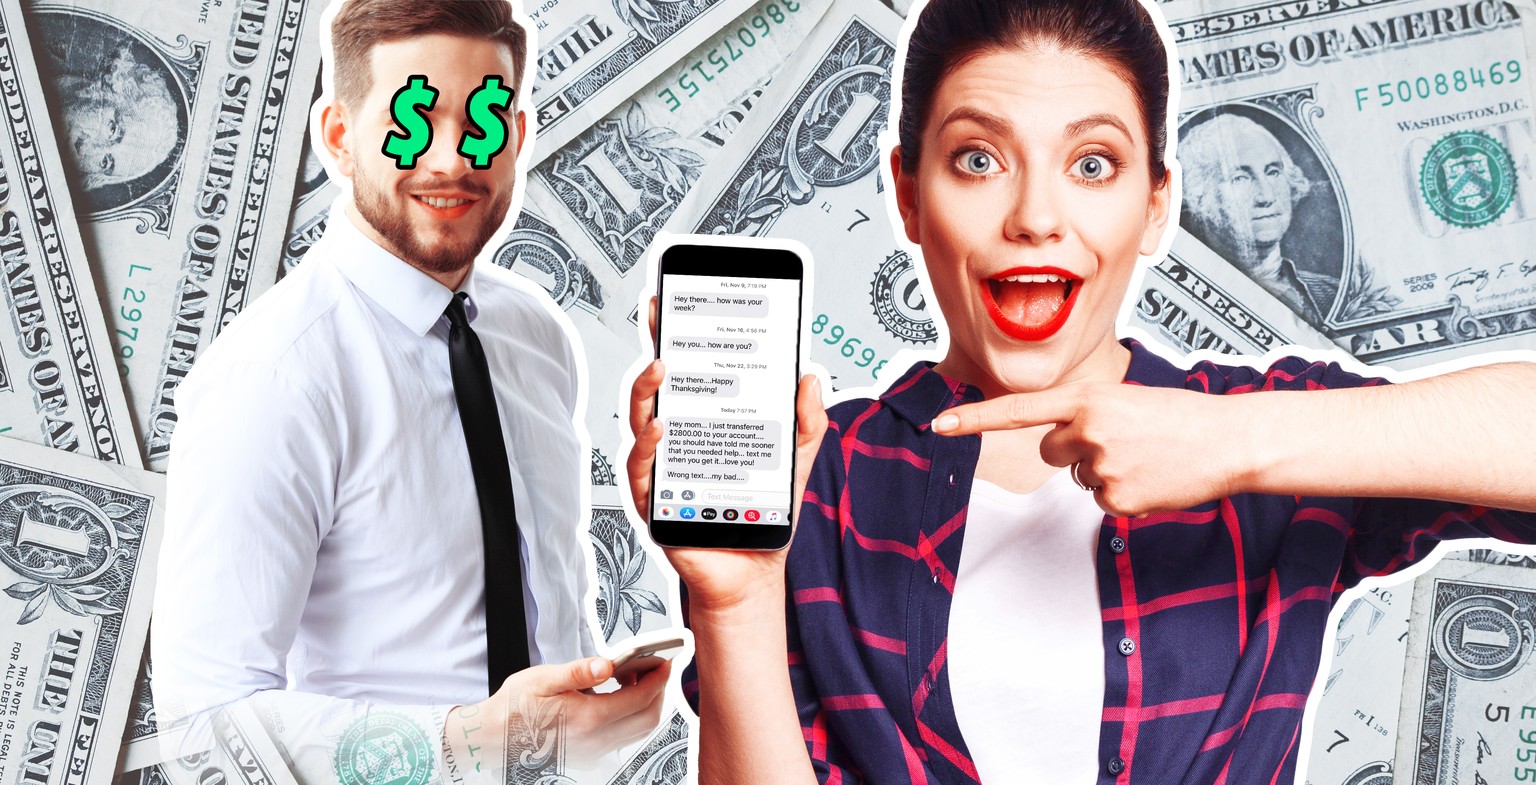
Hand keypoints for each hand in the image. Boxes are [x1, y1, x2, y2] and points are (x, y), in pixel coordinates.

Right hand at [442, 657, 669, 781]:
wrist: (493, 738)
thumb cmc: (515, 707)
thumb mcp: (543, 679)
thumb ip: (579, 672)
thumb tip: (608, 665)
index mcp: (587, 719)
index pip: (639, 699)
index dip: (657, 679)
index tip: (664, 661)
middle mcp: (595, 741)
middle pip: (647, 719)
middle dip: (658, 692)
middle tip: (655, 668)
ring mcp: (594, 753)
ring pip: (638, 731)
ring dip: (645, 705)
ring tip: (635, 679)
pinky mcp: (589, 757)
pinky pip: (623, 738)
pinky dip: (631, 716)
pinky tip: (617, 697)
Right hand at [625, 297, 827, 611]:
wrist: (755, 573)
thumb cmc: (765, 516)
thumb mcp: (796, 460)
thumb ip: (807, 422)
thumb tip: (811, 376)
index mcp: (706, 426)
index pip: (689, 374)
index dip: (679, 337)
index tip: (675, 301)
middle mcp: (677, 443)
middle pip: (658, 389)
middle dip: (656, 348)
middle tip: (662, 318)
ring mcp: (662, 470)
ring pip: (641, 422)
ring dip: (646, 392)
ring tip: (661, 369)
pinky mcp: (655, 502)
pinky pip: (642, 470)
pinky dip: (647, 447)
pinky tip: (660, 428)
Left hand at [932, 383, 1244, 515]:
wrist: (1229, 441)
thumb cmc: (1180, 418)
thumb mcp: (1126, 400)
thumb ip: (1085, 415)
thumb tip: (1058, 445)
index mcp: (1089, 397)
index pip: (1018, 410)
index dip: (974, 419)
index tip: (939, 426)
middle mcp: (1089, 429)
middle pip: (1050, 452)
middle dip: (1073, 451)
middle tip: (1120, 442)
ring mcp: (1102, 466)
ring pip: (1078, 477)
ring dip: (1104, 471)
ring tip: (1145, 457)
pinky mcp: (1117, 498)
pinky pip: (1100, 500)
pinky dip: (1122, 493)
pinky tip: (1150, 478)